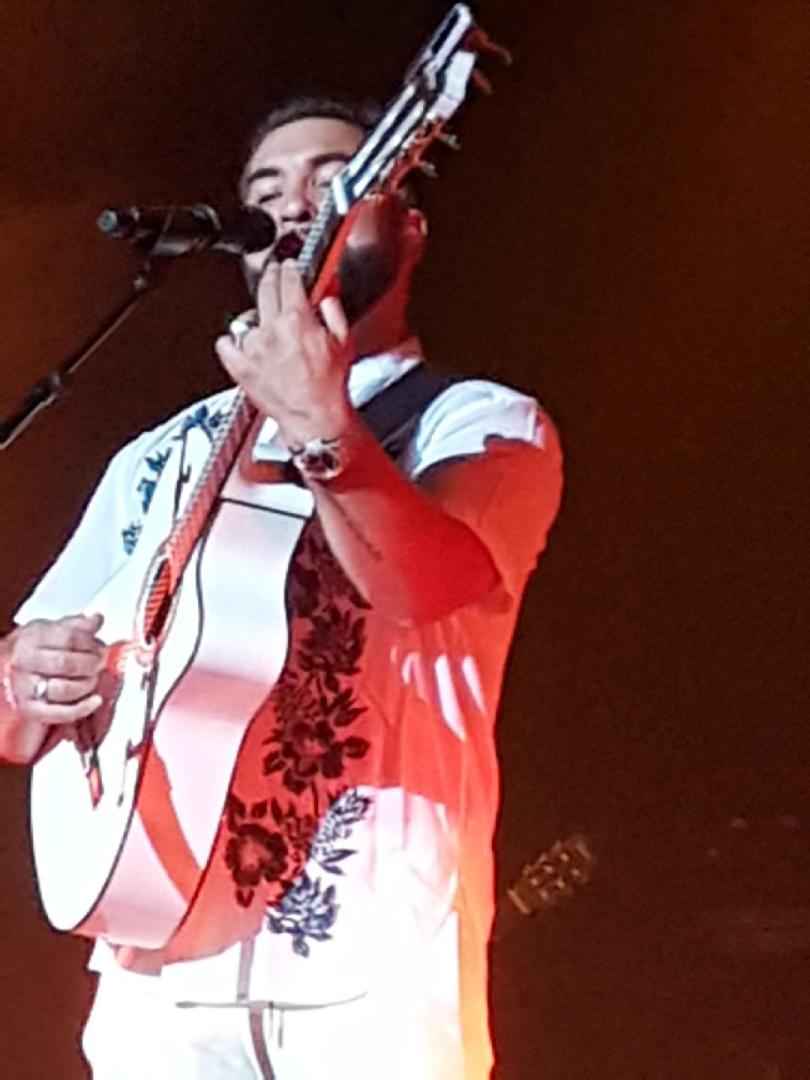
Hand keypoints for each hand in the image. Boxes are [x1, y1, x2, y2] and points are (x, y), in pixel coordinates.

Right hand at [4, 614, 106, 731]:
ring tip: (94, 678)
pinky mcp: (32, 710)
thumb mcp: (54, 630)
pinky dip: (82, 708)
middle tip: (100, 662)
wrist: (13, 668)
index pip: (68, 638)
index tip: (100, 646)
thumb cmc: (37, 648)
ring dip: (87, 684)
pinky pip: (60, 713)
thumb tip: (97, 619)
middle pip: (66, 664)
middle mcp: (25, 663)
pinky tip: (96, 700)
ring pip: (64, 689)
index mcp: (32, 638)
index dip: (90, 643)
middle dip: (91, 663)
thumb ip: (78, 625)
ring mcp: (27, 688)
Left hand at [215, 261, 354, 447]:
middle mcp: (271, 330)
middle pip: (265, 289)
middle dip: (271, 276)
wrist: (314, 420)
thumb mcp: (343, 342)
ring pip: (247, 318)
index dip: (289, 269)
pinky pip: (225, 343)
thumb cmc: (329, 388)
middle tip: (273, 274)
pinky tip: (243, 343)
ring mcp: (252, 348)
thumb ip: (334, 311)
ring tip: (266, 326)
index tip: (289, 267)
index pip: (288, 280)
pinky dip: (232, 341)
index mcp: (297, 320)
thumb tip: (327, 294)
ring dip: (256, 318)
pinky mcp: (239, 367)